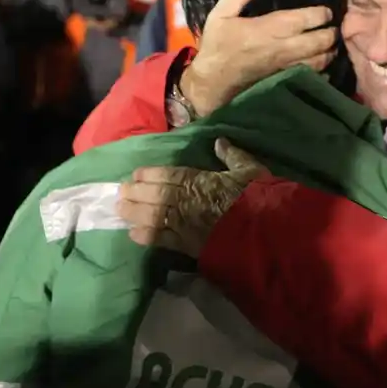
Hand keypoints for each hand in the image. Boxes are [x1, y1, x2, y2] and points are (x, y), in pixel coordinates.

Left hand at [116, 138, 267, 257]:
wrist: (265, 233)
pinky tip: (133, 234)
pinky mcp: (189, 245)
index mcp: (201, 181)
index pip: (168, 175)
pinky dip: (146, 237)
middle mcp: (187, 201)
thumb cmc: (259, 198)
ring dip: (134, 213)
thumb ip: (233, 156)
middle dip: (135, 193)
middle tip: (121, 192)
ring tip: (120, 211)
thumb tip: (219, 141)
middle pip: (155, 195)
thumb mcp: (251, 170)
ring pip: (153, 216)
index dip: (149, 174)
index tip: (136, 174)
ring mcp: (186, 224)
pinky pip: (162, 240)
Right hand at [180, 0, 336, 116]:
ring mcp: (287, 66)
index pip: (304, 19)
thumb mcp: (219, 17)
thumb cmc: (218, 47)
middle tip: (335, 27)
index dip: (320, 14)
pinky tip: (325, 66)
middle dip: (331, 33)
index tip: (327, 11)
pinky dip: (323, 71)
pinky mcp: (286, 79)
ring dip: (330, 52)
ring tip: (332, 44)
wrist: (213, 82)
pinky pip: (312, 76)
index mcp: (270, 29)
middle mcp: (283, 47)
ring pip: (320, 60)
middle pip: (319, 41)